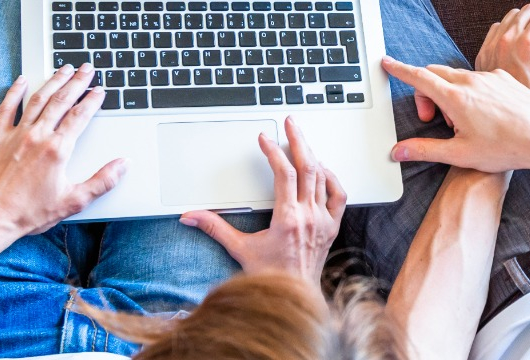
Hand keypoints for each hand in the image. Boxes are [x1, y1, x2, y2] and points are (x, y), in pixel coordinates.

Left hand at [0, 63, 127, 239]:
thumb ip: (102, 181)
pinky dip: (14, 92)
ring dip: (52, 82)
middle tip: (86, 69)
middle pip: (61, 101)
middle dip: (76, 82)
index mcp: (57, 150)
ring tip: (63, 69)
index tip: (100, 90)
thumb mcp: (73, 201)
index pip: (80, 116)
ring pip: (37, 99)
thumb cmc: (28, 212)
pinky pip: (7, 108)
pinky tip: (21, 81)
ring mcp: (16, 134)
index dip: (92, 100)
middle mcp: (37, 136)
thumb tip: (123, 165)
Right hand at [179, 118, 347, 285]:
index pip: (284, 174)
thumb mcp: (239, 249)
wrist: (294, 295)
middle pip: (308, 167)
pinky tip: (323, 169)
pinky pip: (339, 195)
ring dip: (313, 155)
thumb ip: (214, 228)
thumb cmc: (270, 275)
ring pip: (323, 177)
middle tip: (291, 122)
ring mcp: (324, 221)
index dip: (274, 151)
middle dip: (298, 140)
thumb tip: (189, 216)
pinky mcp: (332, 227)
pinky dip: (331, 178)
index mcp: (287, 219)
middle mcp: (309, 217)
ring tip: (302, 140)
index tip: (264, 138)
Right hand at [383, 56, 529, 172]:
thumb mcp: (458, 154)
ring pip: (457, 76)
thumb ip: (424, 150)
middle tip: (433, 120)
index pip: (418, 77)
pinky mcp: (504, 78)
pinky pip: (479, 78)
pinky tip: (483, 115)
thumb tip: (398, 151)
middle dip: (426, 92)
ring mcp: (489, 77)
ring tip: (462, 123)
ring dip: (449, 94)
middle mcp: (470, 81)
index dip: (399, 70)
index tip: (387, 63)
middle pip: (435, 74)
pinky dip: (471, 91)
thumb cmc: (505, 149)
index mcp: (455, 98)